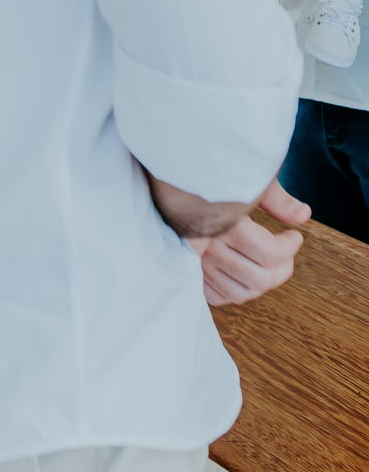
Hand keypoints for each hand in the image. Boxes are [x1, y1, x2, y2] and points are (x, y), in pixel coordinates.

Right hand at [188, 177, 309, 305]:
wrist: (167, 177)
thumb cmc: (206, 174)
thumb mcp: (243, 177)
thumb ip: (275, 198)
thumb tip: (304, 215)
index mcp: (222, 222)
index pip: (268, 252)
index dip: (289, 248)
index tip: (295, 237)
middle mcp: (208, 246)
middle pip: (258, 278)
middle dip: (282, 269)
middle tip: (287, 254)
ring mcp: (196, 263)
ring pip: (241, 293)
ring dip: (263, 283)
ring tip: (270, 266)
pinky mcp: (189, 271)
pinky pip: (219, 297)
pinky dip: (237, 291)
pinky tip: (244, 273)